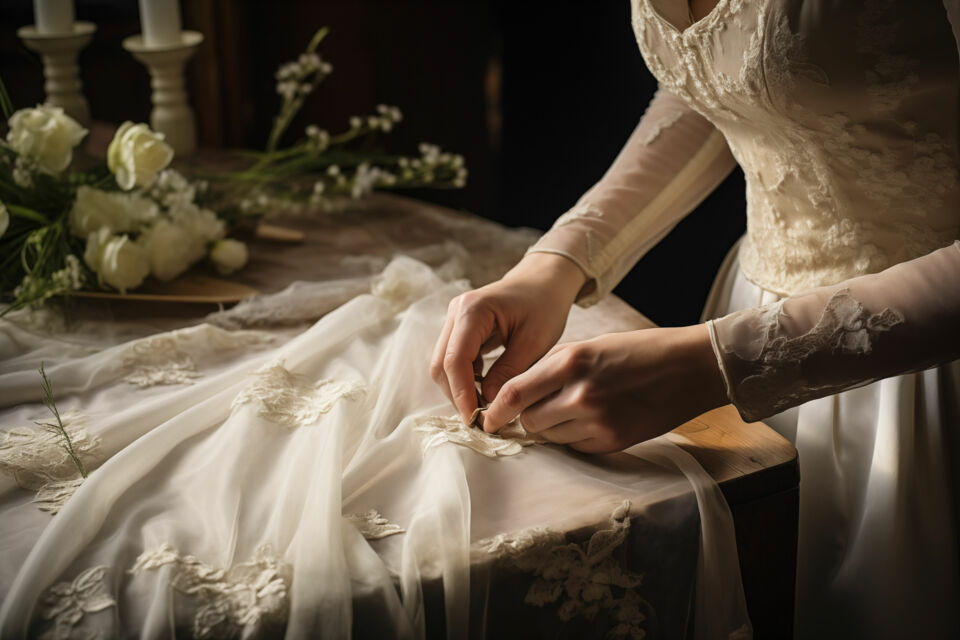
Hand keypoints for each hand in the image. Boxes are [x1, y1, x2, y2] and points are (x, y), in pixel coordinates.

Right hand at [430, 252, 586, 421]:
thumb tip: (487, 402)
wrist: (544, 281)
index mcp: (473, 311)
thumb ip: (509, 373)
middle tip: (480, 418)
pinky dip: (464, 378)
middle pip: (441, 364)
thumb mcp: (534, 343)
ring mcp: (454, 318)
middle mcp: (456, 312)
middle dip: (457, 394)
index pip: (455, 360)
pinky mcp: (459, 327)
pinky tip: (484, 388)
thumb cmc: (544, 305)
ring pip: (442, 363)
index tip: (475, 420)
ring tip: (484, 406)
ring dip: (459, 388)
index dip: (461, 394)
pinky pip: (452, 358)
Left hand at [481, 324, 727, 452]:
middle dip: (526, 419)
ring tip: (572, 412)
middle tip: (536, 411)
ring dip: (551, 429)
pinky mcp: (612, 441)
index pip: (515, 393)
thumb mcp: (591, 346)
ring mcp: (597, 421)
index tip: (487, 417)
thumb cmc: (640, 351)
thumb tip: (519, 393)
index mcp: (571, 362)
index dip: (496, 409)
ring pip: (550, 437)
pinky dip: (574, 438)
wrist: (691, 368)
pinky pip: (575, 447)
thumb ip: (554, 369)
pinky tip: (592, 421)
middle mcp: (580, 393)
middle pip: (529, 421)